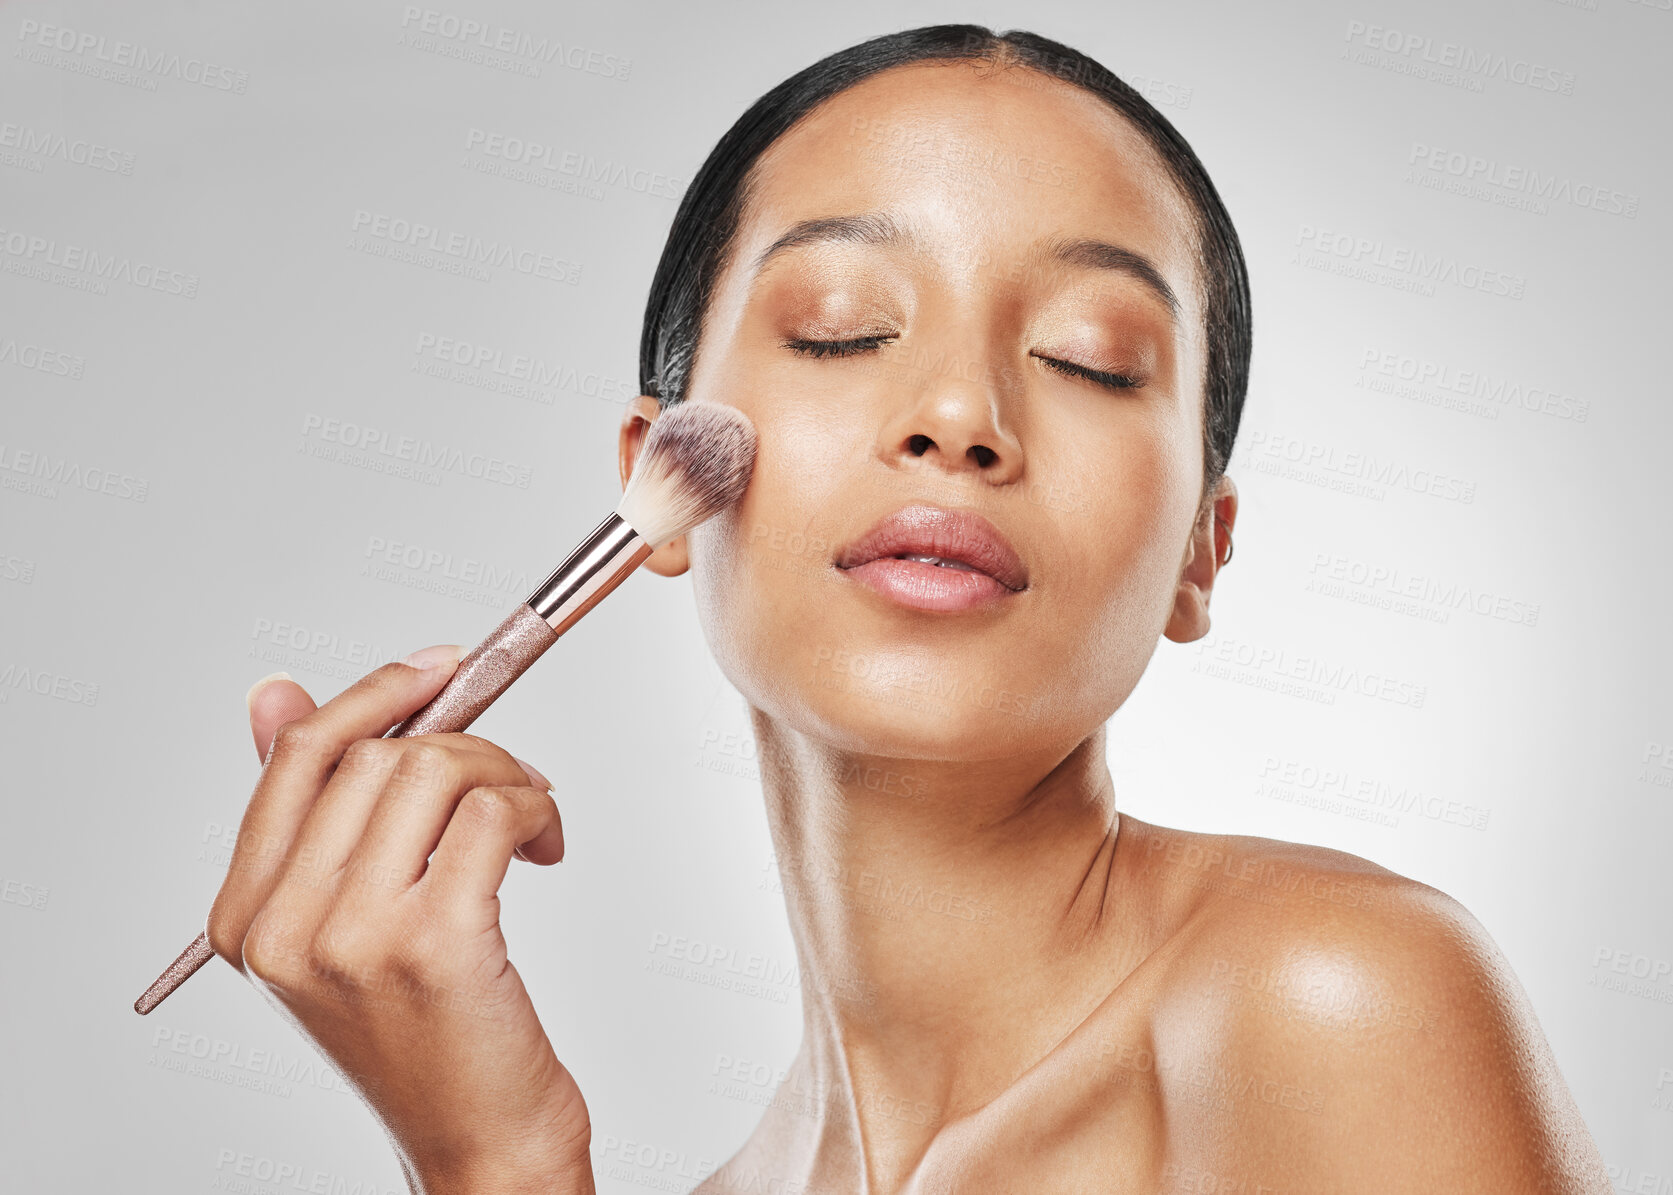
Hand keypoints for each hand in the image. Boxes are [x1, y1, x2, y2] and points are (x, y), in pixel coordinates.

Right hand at [205, 646, 595, 1194]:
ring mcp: (354, 937)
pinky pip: (490, 812)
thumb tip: (273, 693)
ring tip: (530, 821)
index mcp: (247, 917)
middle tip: (510, 783)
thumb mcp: (343, 923)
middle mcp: (285, 928)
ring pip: (435, 771)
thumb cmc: (427, 1031)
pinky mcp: (435, 943)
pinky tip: (545, 846)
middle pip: (378, 756)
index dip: (374, 695)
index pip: (296, 757)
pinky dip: (533, 808)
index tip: (438, 670)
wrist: (480, 1141)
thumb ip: (309, 810)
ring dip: (506, 776)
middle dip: (467, 746)